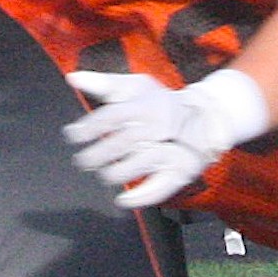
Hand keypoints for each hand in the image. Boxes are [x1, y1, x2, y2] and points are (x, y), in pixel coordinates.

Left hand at [63, 67, 268, 208]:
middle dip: (97, 154)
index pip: (112, 115)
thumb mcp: (135, 87)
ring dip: (115, 173)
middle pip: (123, 142)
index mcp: (146, 105)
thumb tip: (72, 77)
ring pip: (139, 165)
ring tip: (104, 173)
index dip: (89, 126)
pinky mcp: (180, 170)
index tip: (73, 135)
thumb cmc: (159, 102)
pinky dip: (140, 197)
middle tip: (83, 161)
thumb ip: (104, 84)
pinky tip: (123, 199)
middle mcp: (159, 127)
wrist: (205, 117)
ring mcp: (172, 150)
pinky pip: (160, 188)